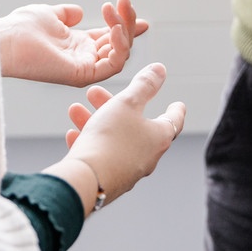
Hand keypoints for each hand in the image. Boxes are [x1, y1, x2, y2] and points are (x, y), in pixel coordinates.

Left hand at [0, 0, 148, 85]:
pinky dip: (119, 47)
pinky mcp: (82, 75)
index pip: (110, 37)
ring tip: (117, 10)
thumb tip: (79, 12)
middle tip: (125, 1)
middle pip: (119, 44)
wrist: (7, 39)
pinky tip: (115, 28)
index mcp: (77, 46)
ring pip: (120, 55)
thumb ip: (66, 14)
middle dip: (127, 21)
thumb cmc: (20, 28)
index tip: (133, 9)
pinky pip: (113, 65)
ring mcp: (84, 68)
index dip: (125, 23)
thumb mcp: (50, 14)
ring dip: (125, 30)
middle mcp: (84, 58)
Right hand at [42, 63, 186, 214]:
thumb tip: (160, 69)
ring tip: (76, 110)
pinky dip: (89, 142)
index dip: (175, 110)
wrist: (87, 180)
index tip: (178, 105)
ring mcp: (128, 170)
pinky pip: (101, 156)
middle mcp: (148, 156)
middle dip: (115, 106)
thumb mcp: (127, 103)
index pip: (173, 120)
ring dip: (96, 121)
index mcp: (159, 137)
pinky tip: (73, 134)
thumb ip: (143, 85)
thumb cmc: (110, 139)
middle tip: (96, 94)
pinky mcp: (109, 180)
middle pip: (136, 126)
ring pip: (114, 139)